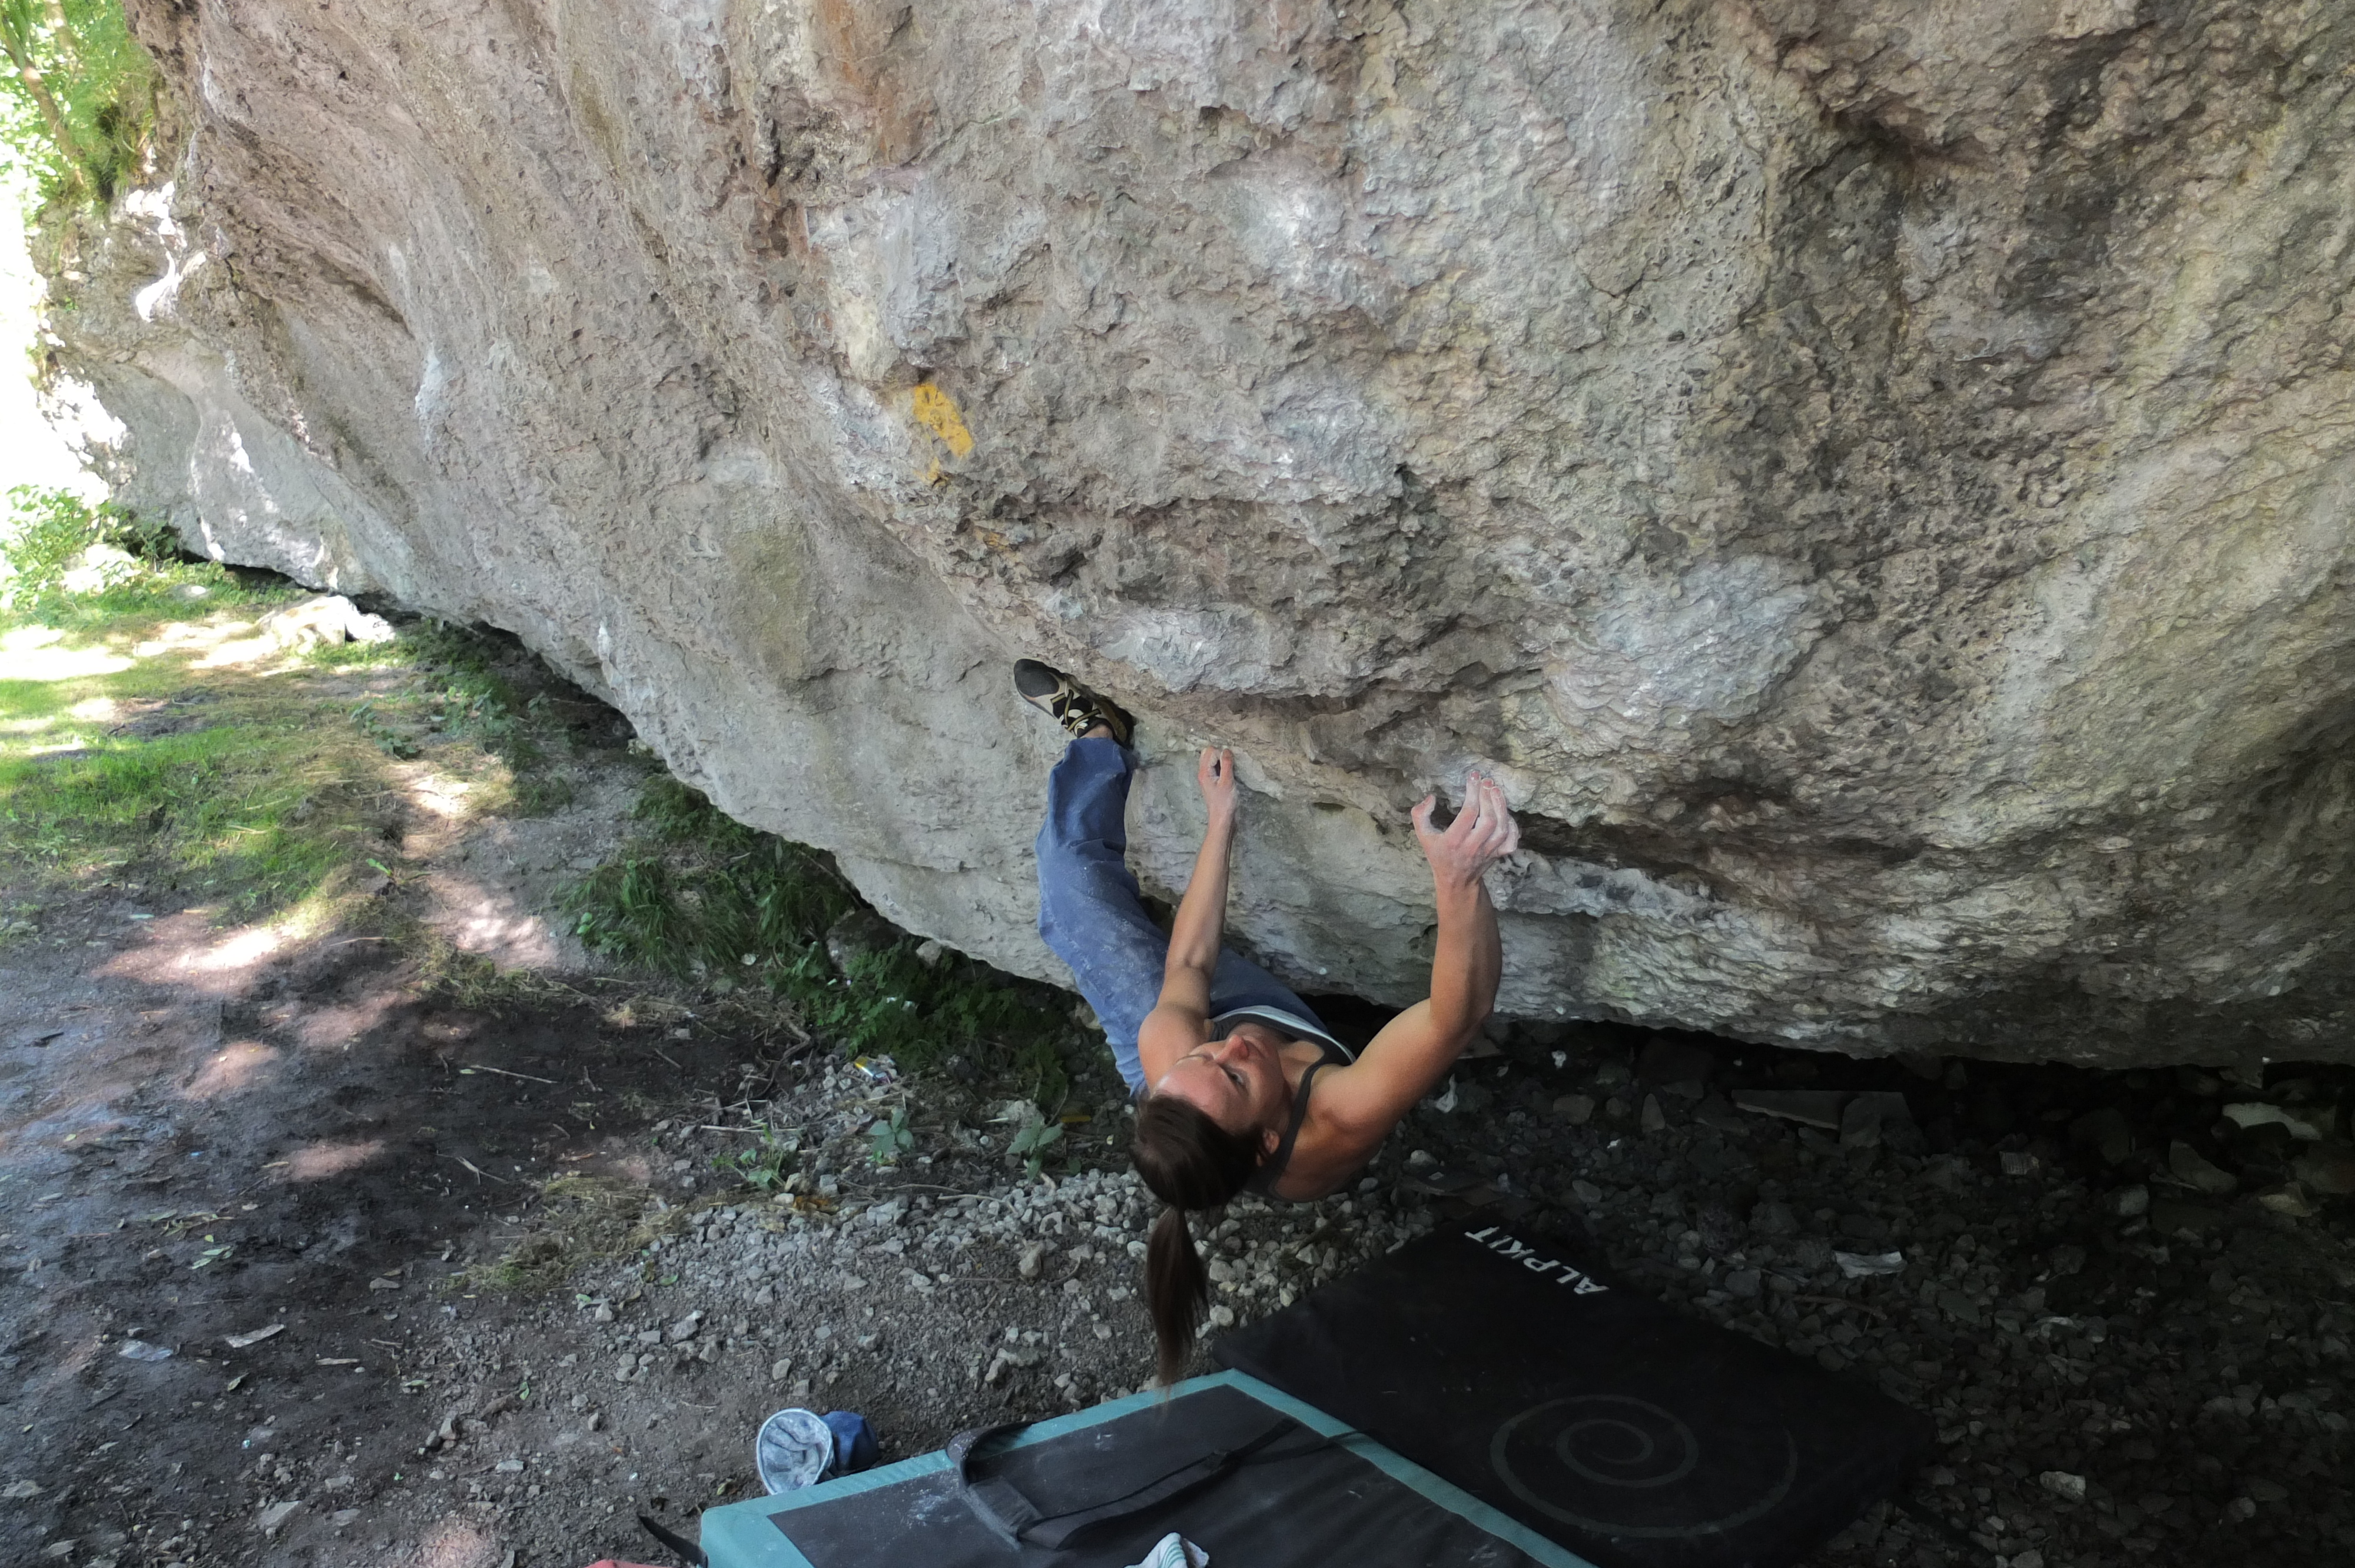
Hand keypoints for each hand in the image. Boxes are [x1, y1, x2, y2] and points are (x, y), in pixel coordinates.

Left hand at [1197, 746, 1237, 825]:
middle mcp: (1203, 773)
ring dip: (1221, 761)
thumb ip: (1226, 764)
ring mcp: (1207, 777)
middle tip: (1228, 766)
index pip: (1211, 751)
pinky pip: (1215, 768)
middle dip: (1220, 755)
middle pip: (1208, 753)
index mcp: (1204, 772)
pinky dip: (1221, 767)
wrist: (1222, 819)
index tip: (1229, 765)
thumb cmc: (1224, 803)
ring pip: (1211, 760)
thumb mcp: (1227, 782)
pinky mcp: (1212, 782)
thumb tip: (1226, 750)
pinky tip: (1228, 775)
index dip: (1222, 754)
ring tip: (1228, 771)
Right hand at [1412, 770, 1520, 892]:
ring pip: (1501, 828)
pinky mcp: (1498, 854)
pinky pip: (1510, 840)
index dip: (1472, 792)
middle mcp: (1473, 847)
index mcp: (1454, 841)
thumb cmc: (1439, 855)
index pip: (1469, 812)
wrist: (1456, 881)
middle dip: (1488, 797)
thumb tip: (1431, 798)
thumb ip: (1420, 815)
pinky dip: (1512, 826)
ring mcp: (1488, 852)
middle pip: (1488, 819)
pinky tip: (1505, 813)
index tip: (1473, 776)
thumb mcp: (1423, 836)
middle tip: (1486, 780)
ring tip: (1496, 790)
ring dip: (1501, 807)